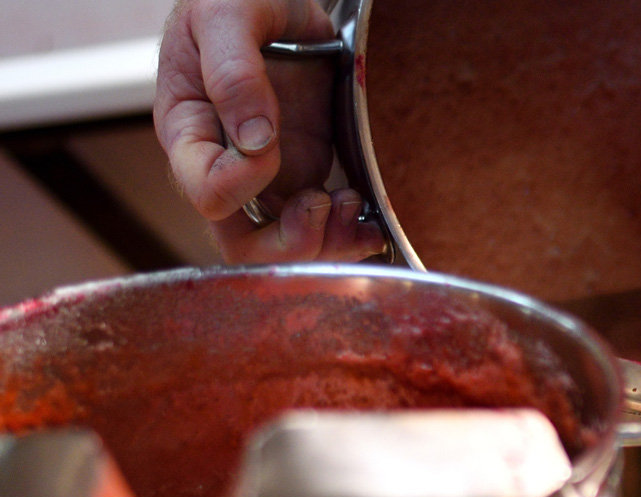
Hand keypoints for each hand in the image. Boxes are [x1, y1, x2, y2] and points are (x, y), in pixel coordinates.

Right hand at [154, 0, 385, 262]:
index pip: (206, 192)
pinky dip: (349, 235)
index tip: (270, 143)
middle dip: (289, 242)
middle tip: (325, 202)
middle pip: (241, 242)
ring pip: (285, 247)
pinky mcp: (306, 172)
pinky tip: (369, 222)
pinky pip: (323, 227)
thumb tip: (253, 139)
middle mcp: (224, 165)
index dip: (243, 182)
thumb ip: (232, 71)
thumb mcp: (227, 13)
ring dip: (325, 242)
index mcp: (188, 130)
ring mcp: (269, 175)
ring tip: (351, 204)